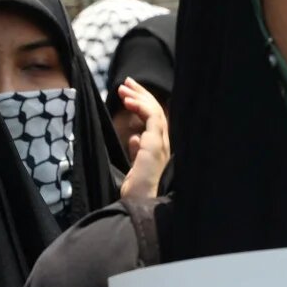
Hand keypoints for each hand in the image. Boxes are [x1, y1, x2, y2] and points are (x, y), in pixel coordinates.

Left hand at [117, 78, 170, 200]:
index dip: (143, 104)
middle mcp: (164, 145)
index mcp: (159, 149)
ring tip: (123, 88)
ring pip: (156, 111)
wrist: (139, 204)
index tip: (128, 94)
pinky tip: (128, 101)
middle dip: (141, 94)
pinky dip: (141, 106)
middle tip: (126, 82)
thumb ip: (137, 152)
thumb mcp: (134, 167)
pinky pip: (151, 118)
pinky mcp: (156, 146)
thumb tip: (134, 138)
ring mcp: (162, 145)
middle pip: (157, 111)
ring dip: (139, 97)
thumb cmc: (135, 192)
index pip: (154, 120)